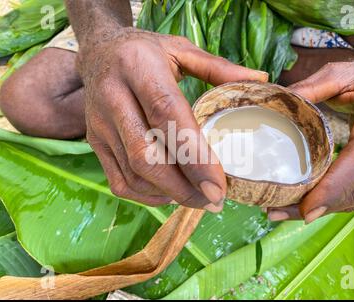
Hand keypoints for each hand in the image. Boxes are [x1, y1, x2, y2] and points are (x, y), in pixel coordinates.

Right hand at [77, 28, 267, 210]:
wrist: (99, 53)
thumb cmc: (145, 52)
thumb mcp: (181, 50)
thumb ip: (218, 68)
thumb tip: (259, 81)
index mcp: (138, 67)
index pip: (167, 115)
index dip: (194, 154)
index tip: (219, 185)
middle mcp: (113, 97)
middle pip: (147, 155)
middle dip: (184, 186)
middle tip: (214, 200)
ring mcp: (99, 124)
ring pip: (133, 173)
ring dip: (168, 194)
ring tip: (198, 198)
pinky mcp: (94, 142)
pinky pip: (119, 181)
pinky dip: (147, 195)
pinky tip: (170, 193)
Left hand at [267, 53, 353, 222]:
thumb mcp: (342, 74)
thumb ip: (311, 87)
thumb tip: (276, 102)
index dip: (336, 185)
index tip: (307, 208)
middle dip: (319, 205)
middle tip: (276, 211)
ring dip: (320, 208)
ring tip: (280, 211)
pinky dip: (329, 202)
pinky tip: (300, 204)